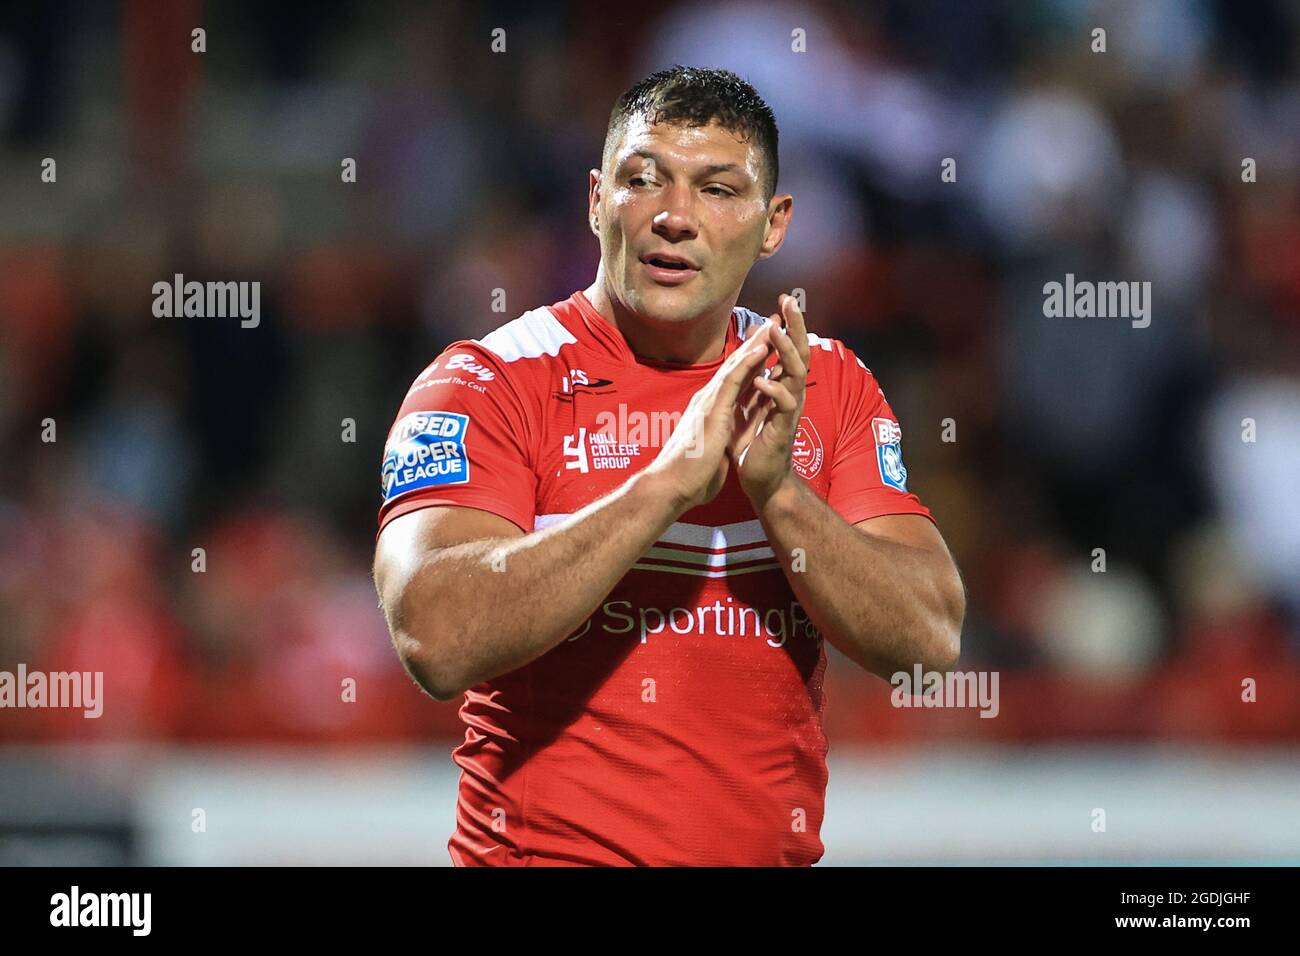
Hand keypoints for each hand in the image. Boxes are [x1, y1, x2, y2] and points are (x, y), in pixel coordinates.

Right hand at [644, 321, 774, 512]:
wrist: (672, 487)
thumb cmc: (689, 476)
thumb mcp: (709, 452)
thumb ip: (716, 441)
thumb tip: (720, 444)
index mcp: (709, 411)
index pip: (733, 379)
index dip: (749, 360)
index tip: (765, 344)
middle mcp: (708, 400)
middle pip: (735, 365)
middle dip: (755, 343)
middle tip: (772, 322)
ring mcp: (709, 403)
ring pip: (735, 366)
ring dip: (755, 344)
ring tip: (772, 326)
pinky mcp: (713, 411)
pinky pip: (732, 381)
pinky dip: (747, 363)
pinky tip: (760, 348)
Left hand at [730, 293, 809, 509]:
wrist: (760, 479)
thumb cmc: (754, 441)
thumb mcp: (751, 402)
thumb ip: (755, 375)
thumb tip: (752, 347)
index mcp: (782, 386)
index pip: (788, 349)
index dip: (788, 325)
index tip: (784, 299)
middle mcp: (791, 394)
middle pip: (799, 353)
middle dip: (795, 328)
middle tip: (790, 302)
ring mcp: (789, 411)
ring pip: (795, 374)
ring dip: (785, 352)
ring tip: (775, 333)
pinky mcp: (783, 429)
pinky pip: (784, 405)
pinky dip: (773, 390)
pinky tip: (762, 379)